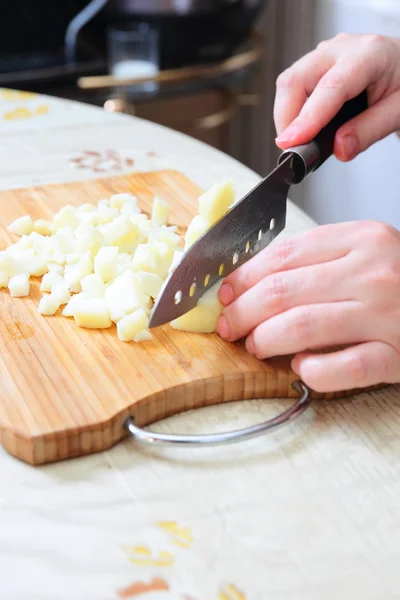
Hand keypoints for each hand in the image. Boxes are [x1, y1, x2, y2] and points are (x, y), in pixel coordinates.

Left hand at [217, 222, 399, 392]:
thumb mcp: (367, 251)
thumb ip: (318, 259)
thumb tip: (251, 281)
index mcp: (361, 239)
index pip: (282, 255)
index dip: (242, 277)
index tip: (222, 293)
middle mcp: (373, 272)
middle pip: (283, 290)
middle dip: (241, 312)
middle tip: (228, 326)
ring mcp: (387, 315)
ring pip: (303, 325)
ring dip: (265, 340)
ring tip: (254, 346)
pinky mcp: (398, 354)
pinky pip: (345, 368)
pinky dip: (314, 371)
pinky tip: (301, 368)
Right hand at [274, 33, 399, 160]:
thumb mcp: (399, 111)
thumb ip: (370, 130)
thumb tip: (340, 148)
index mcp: (370, 55)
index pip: (330, 88)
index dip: (308, 118)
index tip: (293, 142)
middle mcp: (342, 49)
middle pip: (296, 79)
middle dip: (286, 118)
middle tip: (292, 148)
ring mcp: (327, 55)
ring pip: (289, 82)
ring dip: (286, 115)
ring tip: (298, 141)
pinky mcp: (318, 65)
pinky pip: (294, 86)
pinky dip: (292, 111)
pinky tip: (303, 127)